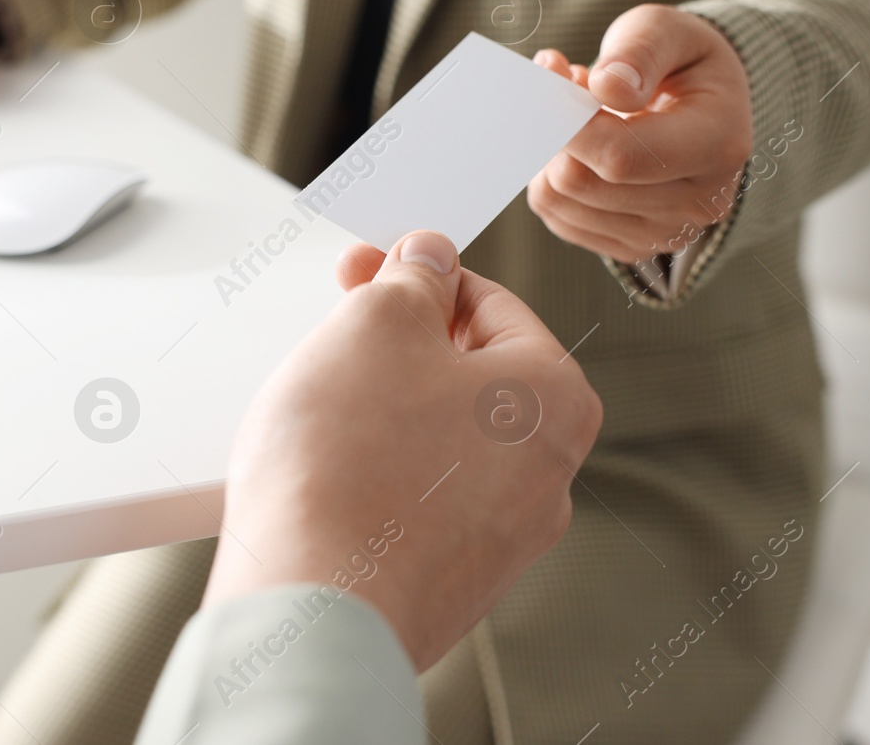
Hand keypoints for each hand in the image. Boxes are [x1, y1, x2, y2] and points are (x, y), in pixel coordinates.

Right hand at [205, 231, 602, 670]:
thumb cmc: (349, 466)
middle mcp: (549, 474)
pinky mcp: (453, 583)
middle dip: (398, 344)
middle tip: (335, 329)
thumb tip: (430, 260)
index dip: (417, 276)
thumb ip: (412, 277)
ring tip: (319, 408)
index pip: (490, 304)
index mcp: (556, 398)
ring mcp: (503, 539)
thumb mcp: (377, 324)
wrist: (313, 609)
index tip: (368, 270)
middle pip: (469, 374)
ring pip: (440, 438)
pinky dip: (376, 474)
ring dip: (383, 409)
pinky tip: (326, 472)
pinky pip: (417, 500)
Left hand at [527, 4, 752, 262]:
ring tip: (581, 113)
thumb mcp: (670, 30)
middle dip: (555, 127)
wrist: (706, 106)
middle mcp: (700, 203)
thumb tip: (608, 88)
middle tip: (567, 81)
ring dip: (551, 150)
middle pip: (581, 182)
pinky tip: (581, 146)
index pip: (620, 156)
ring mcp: (666, 233)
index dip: (568, 122)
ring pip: (560, 202)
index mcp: (719, 146)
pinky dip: (552, 176)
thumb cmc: (683, 61)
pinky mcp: (632, 247)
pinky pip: (557, 217)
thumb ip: (640, 49)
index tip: (551, 73)